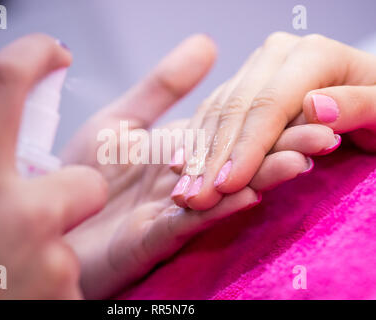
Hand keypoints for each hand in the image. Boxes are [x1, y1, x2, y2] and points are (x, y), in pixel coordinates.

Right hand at [0, 34, 106, 298]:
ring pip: (83, 234)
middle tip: (34, 225)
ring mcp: (50, 259)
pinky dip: (55, 281)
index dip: (31, 55)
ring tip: (17, 269)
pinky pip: (77, 271)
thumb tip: (6, 141)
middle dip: (72, 200)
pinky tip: (23, 291)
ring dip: (57, 245)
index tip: (50, 51)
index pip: (4, 87)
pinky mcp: (70, 295)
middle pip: (87, 182)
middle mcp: (17, 214)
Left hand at [63, 35, 337, 298]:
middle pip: (237, 162)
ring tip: (298, 158)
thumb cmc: (83, 172)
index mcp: (179, 151)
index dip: (264, 118)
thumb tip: (207, 45)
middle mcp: (183, 180)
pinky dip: (219, 209)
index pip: (230, 131)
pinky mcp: (151, 239)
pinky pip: (189, 223)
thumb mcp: (123, 119)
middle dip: (279, 147)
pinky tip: (246, 192)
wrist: (48, 216)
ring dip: (261, 177)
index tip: (305, 102)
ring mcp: (169, 212)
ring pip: (222, 193)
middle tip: (322, 131)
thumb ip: (164, 87)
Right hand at [171, 32, 375, 209]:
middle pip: (236, 111)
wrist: (373, 96)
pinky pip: (213, 113)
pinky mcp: (245, 86)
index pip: (269, 107)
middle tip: (195, 198)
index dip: (247, 148)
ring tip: (184, 191)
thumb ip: (358, 105)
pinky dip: (196, 142)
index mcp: (310, 54)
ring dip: (197, 155)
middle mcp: (277, 57)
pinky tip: (181, 165)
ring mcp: (257, 70)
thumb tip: (316, 107)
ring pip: (218, 113)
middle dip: (214, 158)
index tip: (229, 185)